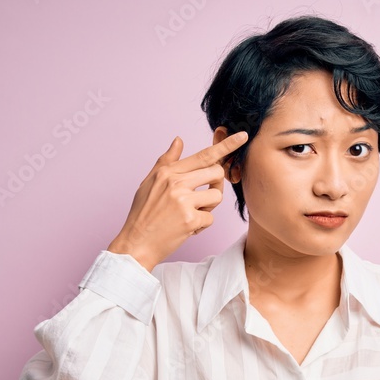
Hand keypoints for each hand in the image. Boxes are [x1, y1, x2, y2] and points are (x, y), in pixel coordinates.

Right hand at [107, 130, 248, 270]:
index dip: (226, 145)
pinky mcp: (190, 219)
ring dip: (209, 206)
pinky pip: (211, 217)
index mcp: (167, 172)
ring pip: (217, 196)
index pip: (203, 155)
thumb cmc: (143, 213)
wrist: (136, 243)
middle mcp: (176, 183)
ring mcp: (183, 201)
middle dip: (216, 184)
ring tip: (192, 213)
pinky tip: (187, 227)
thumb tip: (179, 140)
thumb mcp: (149, 182)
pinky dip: (202, 225)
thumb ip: (166, 161)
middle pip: (216, 173)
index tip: (243, 136)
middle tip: (204, 196)